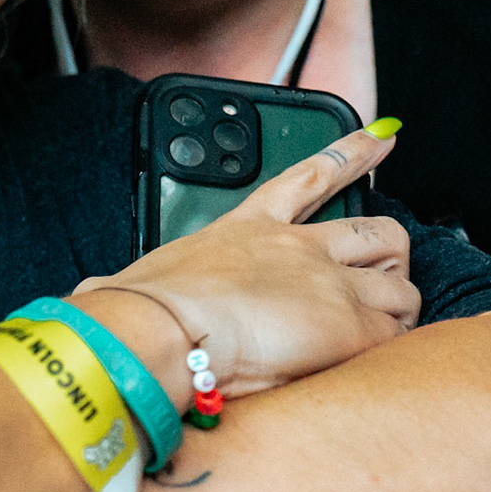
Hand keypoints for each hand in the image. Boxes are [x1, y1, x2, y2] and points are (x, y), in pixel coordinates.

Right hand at [77, 123, 418, 404]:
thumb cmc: (141, 312)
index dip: (353, 152)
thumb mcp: (142, 279)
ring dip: (397, 304)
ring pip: (399, 282)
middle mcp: (298, 247)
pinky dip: (394, 344)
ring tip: (384, 327)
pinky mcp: (351, 324)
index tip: (383, 135)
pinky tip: (380, 356)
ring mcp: (330, 282)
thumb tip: (91, 298)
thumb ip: (132, 284)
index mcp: (249, 228)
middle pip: (376, 230)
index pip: (310, 177)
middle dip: (390, 251)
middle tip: (389, 269)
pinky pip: (396, 331)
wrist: (160, 329)